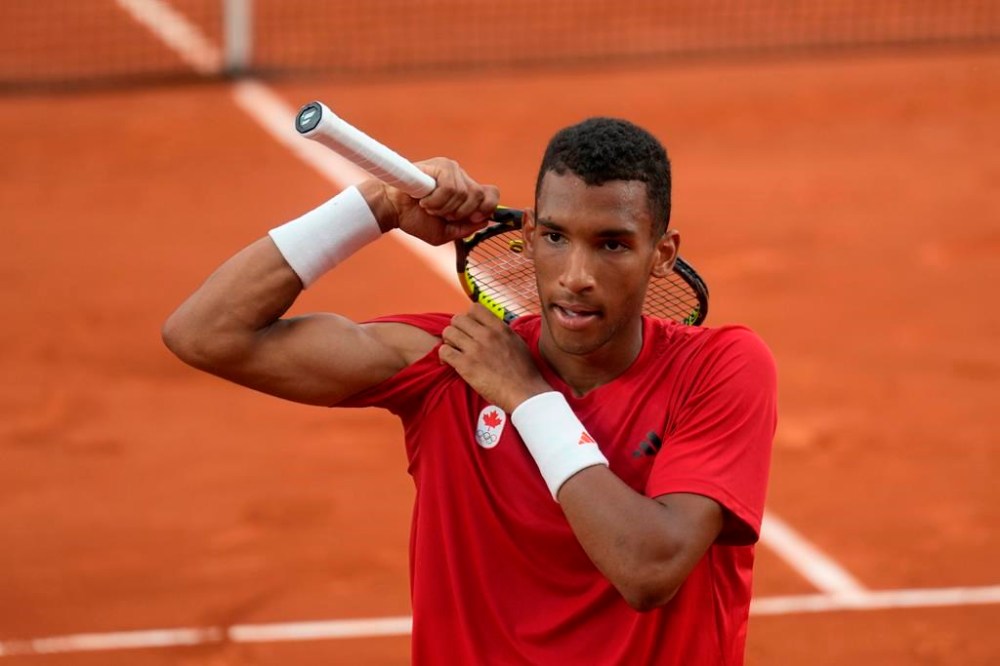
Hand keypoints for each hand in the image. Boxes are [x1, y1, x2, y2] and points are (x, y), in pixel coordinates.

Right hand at [358, 158, 498, 245]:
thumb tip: (484, 220)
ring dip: (443, 208)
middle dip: (460, 212)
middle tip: (442, 215)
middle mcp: (463, 180)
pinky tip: (424, 200)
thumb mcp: (444, 234)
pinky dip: (436, 201)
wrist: (393, 209)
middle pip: (479, 196)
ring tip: (429, 206)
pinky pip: (449, 188)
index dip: (487, 208)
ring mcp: (453, 171)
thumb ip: (465, 230)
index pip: (492, 194)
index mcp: (467, 195)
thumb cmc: (416, 220)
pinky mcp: (441, 165)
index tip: (471, 218)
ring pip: (463, 194)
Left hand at [438, 304, 551, 412]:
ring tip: (453, 352)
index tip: (470, 329)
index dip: (468, 317)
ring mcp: (475, 349)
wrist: (525, 393)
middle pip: (457, 319)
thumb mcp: (517, 343)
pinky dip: (443, 356)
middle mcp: (486, 335)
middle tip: (458, 342)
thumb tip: (493, 328)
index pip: (475, 308)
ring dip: (448, 342)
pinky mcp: (466, 365)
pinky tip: (448, 363)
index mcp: (499, 328)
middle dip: (455, 329)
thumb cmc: (524, 372)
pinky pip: (444, 351)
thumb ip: (503, 333)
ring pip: (448, 333)